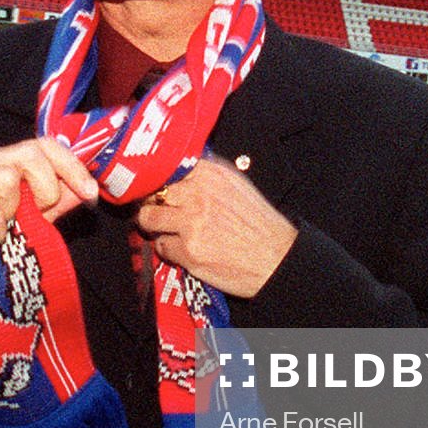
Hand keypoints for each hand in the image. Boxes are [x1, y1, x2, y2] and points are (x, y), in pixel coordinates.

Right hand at [0, 138, 98, 303]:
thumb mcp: (31, 219)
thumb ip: (54, 201)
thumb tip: (84, 188)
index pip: (40, 144)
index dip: (70, 165)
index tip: (89, 192)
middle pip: (28, 154)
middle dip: (46, 187)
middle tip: (40, 214)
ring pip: (7, 180)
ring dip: (15, 213)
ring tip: (3, 229)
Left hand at [134, 157, 295, 297]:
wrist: (277, 259)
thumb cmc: (260, 226)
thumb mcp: (237, 186)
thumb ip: (206, 177)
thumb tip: (178, 173)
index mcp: (211, 175)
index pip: (167, 168)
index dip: (158, 181)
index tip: (156, 188)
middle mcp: (199, 195)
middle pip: (153, 192)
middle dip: (152, 203)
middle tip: (158, 211)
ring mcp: (192, 223)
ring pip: (149, 218)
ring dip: (154, 226)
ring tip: (166, 230)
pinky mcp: (189, 251)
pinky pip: (161, 246)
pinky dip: (169, 249)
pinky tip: (186, 249)